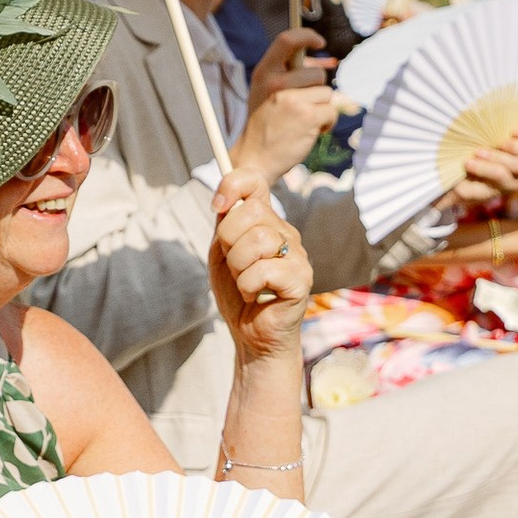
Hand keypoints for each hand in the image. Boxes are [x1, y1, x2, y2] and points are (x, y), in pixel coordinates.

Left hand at [210, 166, 311, 362]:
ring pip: (258, 239)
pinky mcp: (301, 278)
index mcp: (265, 221)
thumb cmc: (238, 294)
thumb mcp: (222, 254)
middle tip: (233, 266)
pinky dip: (248, 286)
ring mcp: (297, 254)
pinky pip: (264, 269)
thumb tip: (224, 200)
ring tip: (244, 283)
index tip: (216, 207)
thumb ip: (225, 225)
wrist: (250, 335)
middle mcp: (285, 232)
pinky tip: (254, 295)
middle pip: (250, 211)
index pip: (253, 181)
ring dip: (238, 267)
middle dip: (228, 241)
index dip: (232, 185)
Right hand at [233, 26, 340, 182]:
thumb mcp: (265, 91)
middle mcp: (276, 82)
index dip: (306, 35)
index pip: (286, 40)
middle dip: (316, 90)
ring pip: (326, 93)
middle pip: (317, 73)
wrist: (255, 158)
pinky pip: (331, 111)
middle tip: (299, 106)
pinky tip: (310, 130)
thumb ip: (285, 74)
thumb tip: (319, 61)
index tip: (318, 42)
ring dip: (320, 108)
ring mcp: (292, 100)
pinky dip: (326, 123)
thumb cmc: (265, 123)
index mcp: (264, 72)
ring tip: (301, 120)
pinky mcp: (308, 117)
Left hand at [446, 126, 517, 216]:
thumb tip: (498, 95)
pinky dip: (480, 170)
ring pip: (514, 169)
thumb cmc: (466, 140)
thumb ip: (493, 117)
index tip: (515, 130)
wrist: (445, 168)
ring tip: (476, 152)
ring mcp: (508, 181)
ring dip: (495, 158)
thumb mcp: (480, 126)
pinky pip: (490, 184)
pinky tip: (467, 163)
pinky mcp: (489, 193)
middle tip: (502, 143)